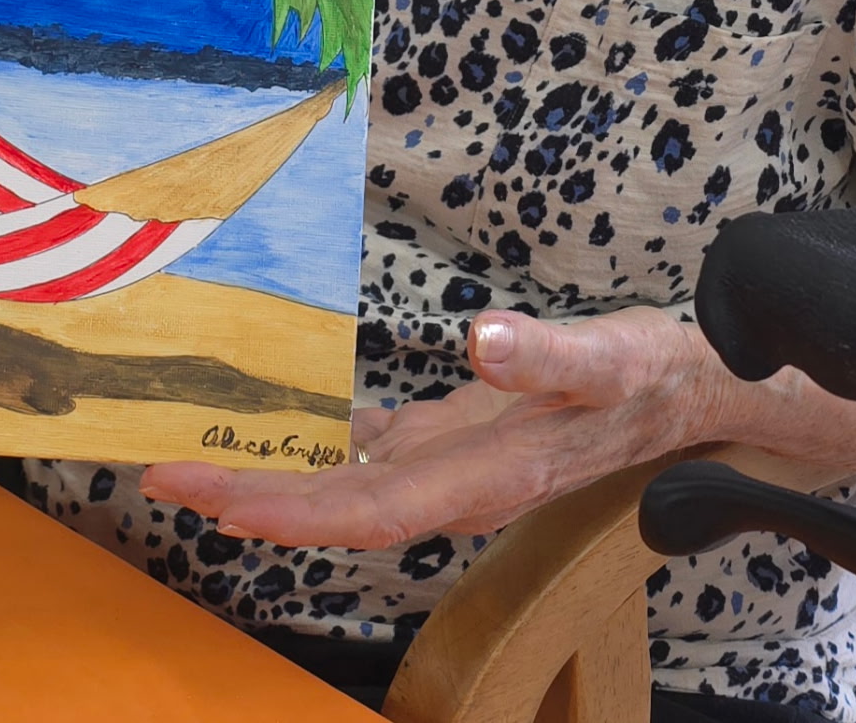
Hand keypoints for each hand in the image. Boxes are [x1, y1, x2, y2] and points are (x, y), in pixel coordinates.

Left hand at [139, 306, 732, 549]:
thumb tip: (481, 342)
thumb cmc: (650, 376)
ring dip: (273, 476)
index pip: (365, 510)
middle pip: (337, 507)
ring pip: (347, 486)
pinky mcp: (458, 437)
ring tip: (196, 455)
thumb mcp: (607, 358)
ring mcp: (454, 466)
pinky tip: (284, 428)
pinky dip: (321, 445)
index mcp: (484, 476)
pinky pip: (375, 454)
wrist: (692, 392)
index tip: (214, 499)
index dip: (288, 511)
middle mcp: (458, 485)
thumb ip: (545, 355)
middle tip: (163, 474)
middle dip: (250, 496)